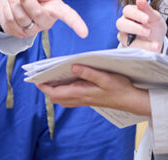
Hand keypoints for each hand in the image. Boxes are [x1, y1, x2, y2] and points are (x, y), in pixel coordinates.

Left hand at [0, 0, 88, 38]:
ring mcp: (33, 29)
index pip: (68, 15)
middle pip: (37, 14)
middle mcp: (46, 21)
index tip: (84, 33)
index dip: (76, 23)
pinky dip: (6, 8)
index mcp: (56, 7)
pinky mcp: (19, 33)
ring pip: (21, 18)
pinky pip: (10, 22)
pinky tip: (10, 3)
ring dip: (13, 1)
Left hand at [36, 64, 150, 115]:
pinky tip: (67, 82)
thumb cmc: (120, 88)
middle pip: (57, 97)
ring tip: (50, 78)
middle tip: (41, 76)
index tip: (35, 79)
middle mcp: (81, 98)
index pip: (57, 92)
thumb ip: (88, 73)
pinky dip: (64, 92)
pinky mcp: (89, 99)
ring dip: (55, 91)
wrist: (131, 100)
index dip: (44, 87)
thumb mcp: (105, 77)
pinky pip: (71, 98)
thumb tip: (72, 67)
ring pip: (63, 99)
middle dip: (47, 88)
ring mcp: (84, 100)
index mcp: (82, 93)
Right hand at [116, 0, 166, 51]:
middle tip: (148, 31)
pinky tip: (153, 48)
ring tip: (155, 44)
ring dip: (140, 42)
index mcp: (131, 13)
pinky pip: (131, 50)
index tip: (146, 18)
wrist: (158, 41)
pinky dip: (144, 49)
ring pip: (124, 38)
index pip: (127, 10)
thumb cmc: (154, 26)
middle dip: (134, 28)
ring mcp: (124, 37)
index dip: (136, 14)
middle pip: (120, 24)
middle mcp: (125, 24)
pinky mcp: (127, 48)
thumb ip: (147, 9)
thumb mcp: (155, 17)